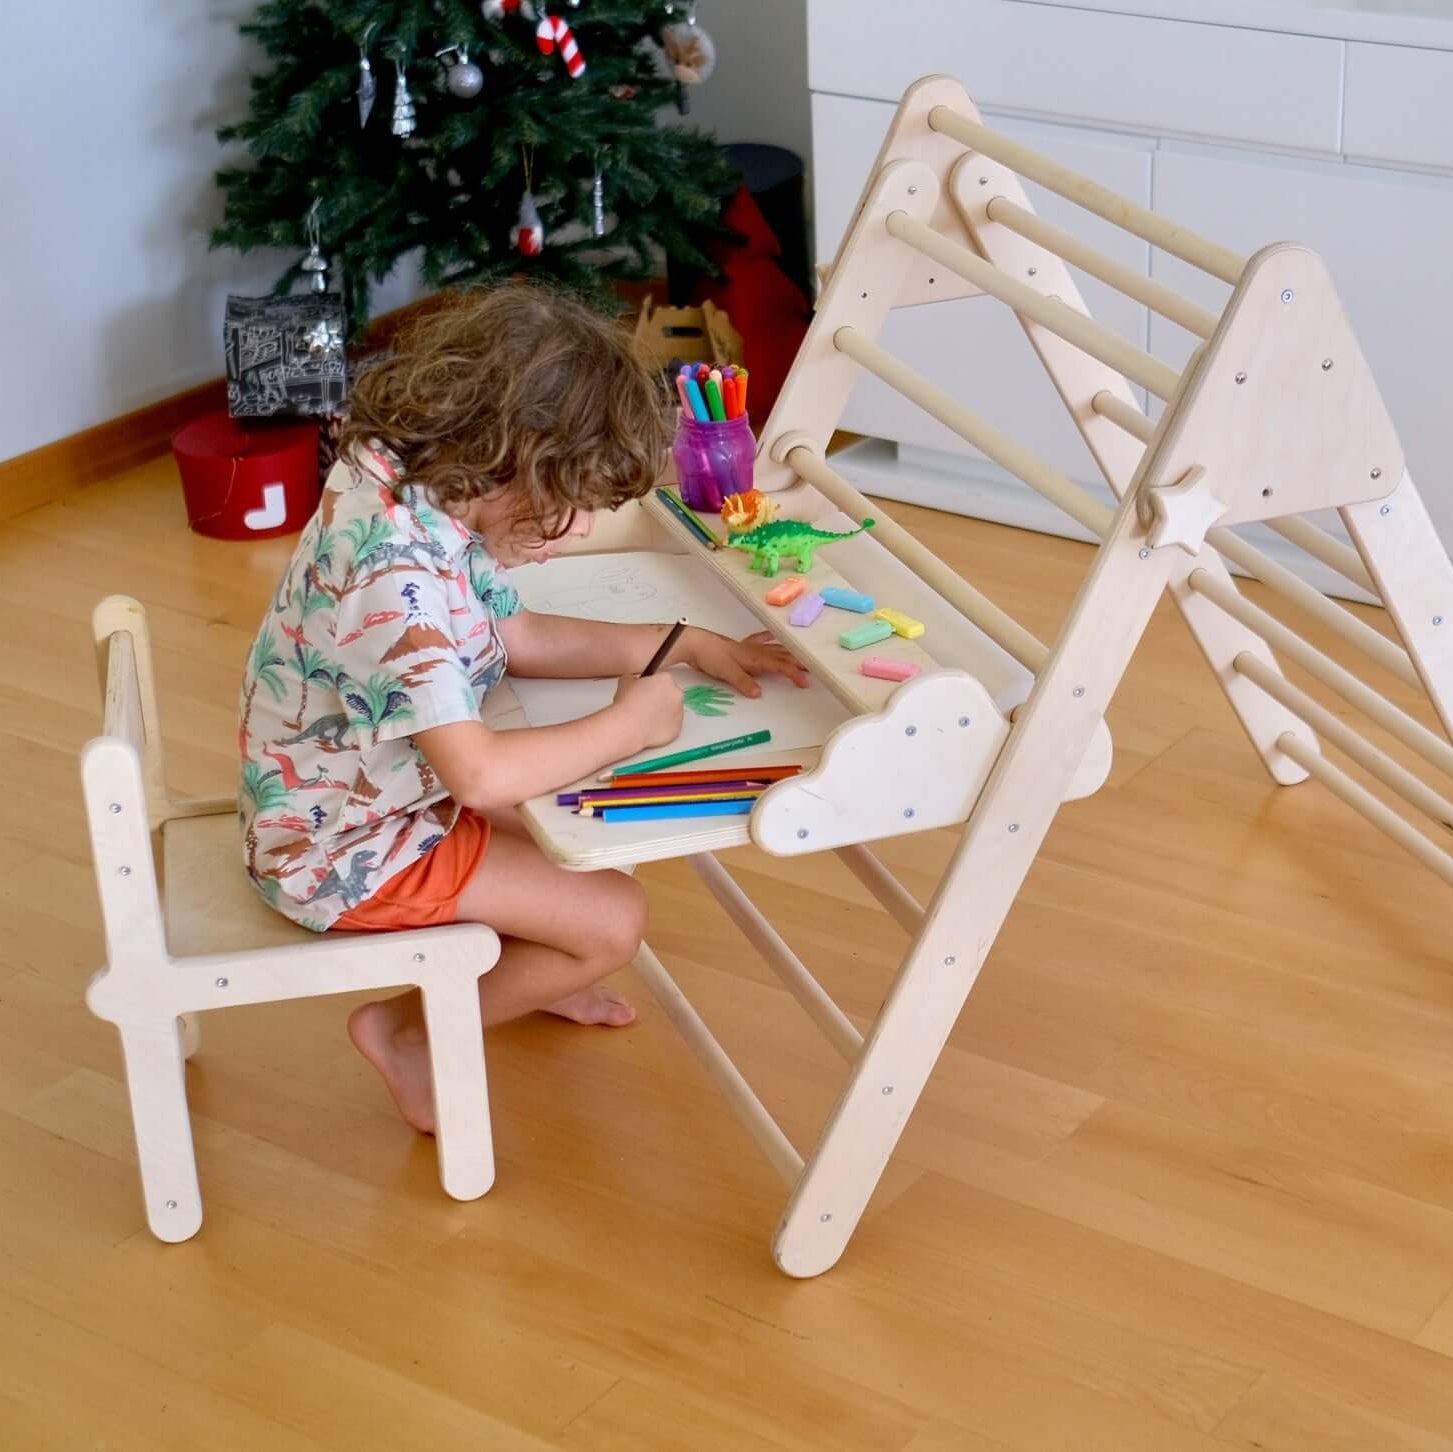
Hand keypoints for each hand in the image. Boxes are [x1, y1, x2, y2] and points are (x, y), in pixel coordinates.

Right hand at [612, 672, 684, 749]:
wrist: (629, 727)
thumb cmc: (627, 704)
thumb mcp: (625, 682)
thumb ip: (634, 679)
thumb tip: (634, 682)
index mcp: (666, 679)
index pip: (662, 679)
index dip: (651, 686)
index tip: (644, 692)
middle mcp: (677, 694)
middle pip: (670, 694)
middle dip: (660, 699)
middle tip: (645, 705)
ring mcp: (679, 712)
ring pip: (672, 711)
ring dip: (662, 713)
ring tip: (646, 718)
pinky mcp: (678, 729)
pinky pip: (671, 726)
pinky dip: (663, 726)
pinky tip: (649, 728)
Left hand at [687, 630, 809, 696]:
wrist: (694, 642)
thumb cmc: (709, 655)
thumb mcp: (726, 671)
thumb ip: (743, 682)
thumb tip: (758, 693)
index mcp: (755, 657)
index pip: (780, 666)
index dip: (794, 673)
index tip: (805, 682)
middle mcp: (756, 651)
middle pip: (783, 656)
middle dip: (799, 662)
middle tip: (815, 668)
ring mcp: (749, 647)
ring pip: (775, 649)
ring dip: (789, 652)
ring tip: (802, 655)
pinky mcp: (741, 646)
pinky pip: (759, 640)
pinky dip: (768, 637)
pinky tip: (773, 635)